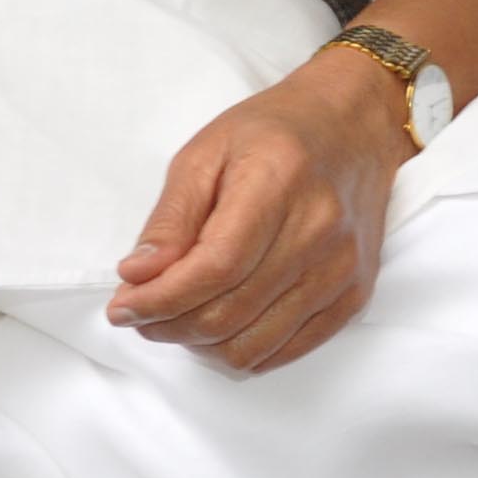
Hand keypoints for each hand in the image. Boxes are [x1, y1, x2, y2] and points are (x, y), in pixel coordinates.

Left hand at [109, 42, 413, 371]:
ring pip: (254, 344)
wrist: (354, 125)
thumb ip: (172, 217)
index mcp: (278, 182)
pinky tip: (219, 328)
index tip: (122, 307)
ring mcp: (342, 267)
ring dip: (200, 345)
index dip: (160, 299)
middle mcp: (319, 231)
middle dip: (168, 325)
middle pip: (229, 312)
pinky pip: (286, 351)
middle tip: (140, 313)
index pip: (213, 268)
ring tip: (176, 319)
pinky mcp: (354, 292)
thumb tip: (137, 276)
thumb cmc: (274, 131)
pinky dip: (242, 351)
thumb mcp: (207, 151)